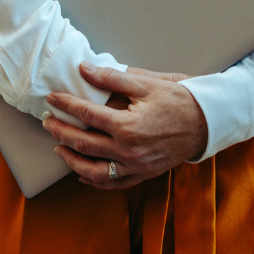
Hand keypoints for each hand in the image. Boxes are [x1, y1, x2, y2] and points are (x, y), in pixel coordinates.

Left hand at [43, 64, 208, 189]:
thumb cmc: (177, 100)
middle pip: (84, 144)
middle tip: (48, 121)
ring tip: (58, 148)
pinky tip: (82, 173)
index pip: (87, 115)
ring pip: (94, 171)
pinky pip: (114, 184)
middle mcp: (129, 151)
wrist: (206, 123)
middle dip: (61, 132)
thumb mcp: (145, 84)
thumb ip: (111, 78)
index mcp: (128, 126)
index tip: (52, 98)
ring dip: (72, 160)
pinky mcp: (143, 174)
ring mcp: (136, 167)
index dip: (66, 105)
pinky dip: (94, 180)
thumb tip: (84, 69)